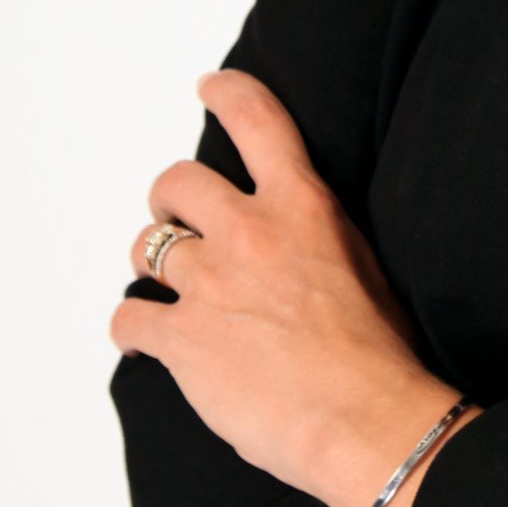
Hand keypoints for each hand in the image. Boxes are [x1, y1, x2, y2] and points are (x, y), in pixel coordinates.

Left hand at [109, 67, 457, 506]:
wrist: (365, 419)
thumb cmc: (379, 353)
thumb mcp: (363, 263)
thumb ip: (316, 236)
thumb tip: (294, 239)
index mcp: (303, 206)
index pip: (257, 120)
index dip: (227, 93)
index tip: (210, 87)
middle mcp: (250, 232)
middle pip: (177, 182)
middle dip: (169, 199)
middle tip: (177, 220)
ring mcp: (210, 284)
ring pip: (146, 247)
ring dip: (152, 264)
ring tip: (171, 287)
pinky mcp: (182, 339)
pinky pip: (128, 316)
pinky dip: (132, 327)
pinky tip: (146, 340)